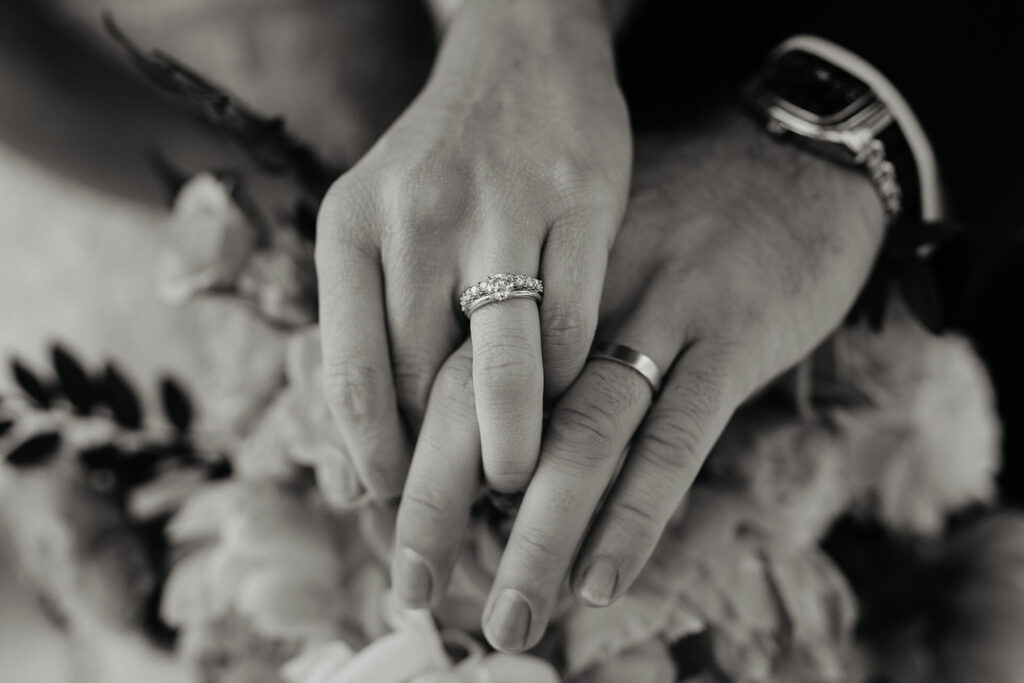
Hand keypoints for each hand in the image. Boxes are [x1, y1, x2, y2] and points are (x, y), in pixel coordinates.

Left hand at [316, 0, 630, 499]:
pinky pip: (572, 326)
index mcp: (350, 227)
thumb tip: (373, 450)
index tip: (395, 495)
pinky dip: (564, 380)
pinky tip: (558, 393)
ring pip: (502, 368)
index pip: (354, 377)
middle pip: (423, 383)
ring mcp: (502, 209)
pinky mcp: (581, 205)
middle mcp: (416, 218)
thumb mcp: (377, 223)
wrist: (522, 59)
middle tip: (461, 497)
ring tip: (514, 476)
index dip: (373, 457)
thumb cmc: (443, 165)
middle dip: (443, 461)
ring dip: (510, 443)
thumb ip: (371, 323)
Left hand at [394, 108, 886, 650]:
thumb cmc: (679, 216)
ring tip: (507, 616)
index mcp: (532, 270)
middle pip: (490, 409)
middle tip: (411, 589)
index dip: (409, 456)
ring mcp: (658, 310)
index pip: (443, 371)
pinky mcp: (732, 335)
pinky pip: (676, 440)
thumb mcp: (587, 252)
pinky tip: (601, 578)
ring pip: (582, 437)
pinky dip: (635, 515)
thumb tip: (477, 418)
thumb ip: (535, 325)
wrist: (792, 149)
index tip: (387, 532)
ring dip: (538, 537)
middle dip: (441, 506)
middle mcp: (579, 291)